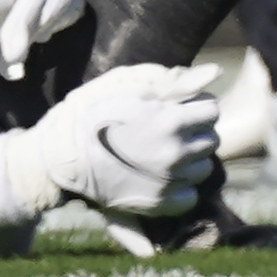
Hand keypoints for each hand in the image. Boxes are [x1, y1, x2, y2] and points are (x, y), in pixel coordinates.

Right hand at [1, 61, 219, 219]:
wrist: (62, 154)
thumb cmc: (94, 110)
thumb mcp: (131, 85)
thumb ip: (177, 81)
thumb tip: (215, 71)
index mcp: (170, 120)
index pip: (212, 111)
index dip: (196, 106)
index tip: (180, 108)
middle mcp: (174, 153)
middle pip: (211, 140)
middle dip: (196, 132)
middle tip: (172, 130)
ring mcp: (166, 181)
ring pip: (203, 169)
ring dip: (192, 160)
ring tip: (167, 152)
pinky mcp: (156, 205)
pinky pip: (189, 197)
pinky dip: (182, 187)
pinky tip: (165, 176)